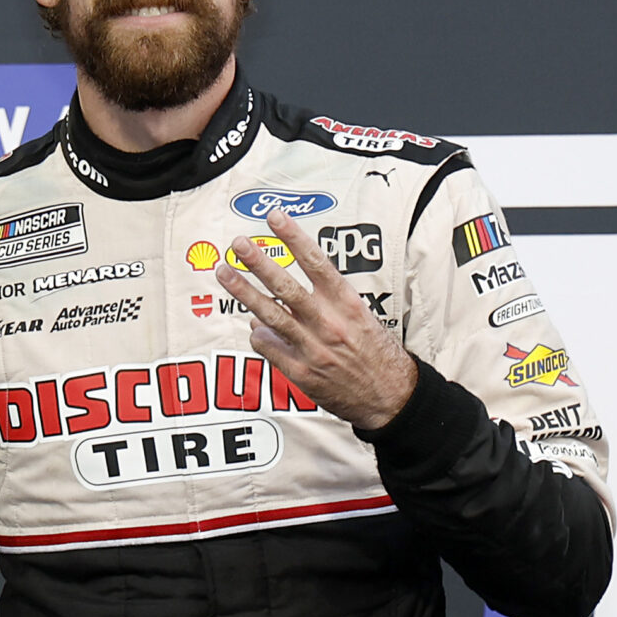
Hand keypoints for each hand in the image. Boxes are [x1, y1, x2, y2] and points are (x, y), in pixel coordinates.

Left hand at [215, 206, 417, 430]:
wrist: (393, 400)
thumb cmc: (375, 352)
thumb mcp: (361, 318)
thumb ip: (325, 302)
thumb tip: (288, 292)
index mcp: (348, 305)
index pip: (318, 264)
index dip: (294, 238)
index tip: (275, 216)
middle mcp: (329, 324)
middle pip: (287, 287)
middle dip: (259, 263)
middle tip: (238, 243)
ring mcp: (313, 349)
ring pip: (270, 315)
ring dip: (244, 292)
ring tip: (223, 272)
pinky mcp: (302, 373)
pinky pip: (268, 346)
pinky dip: (258, 334)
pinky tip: (256, 328)